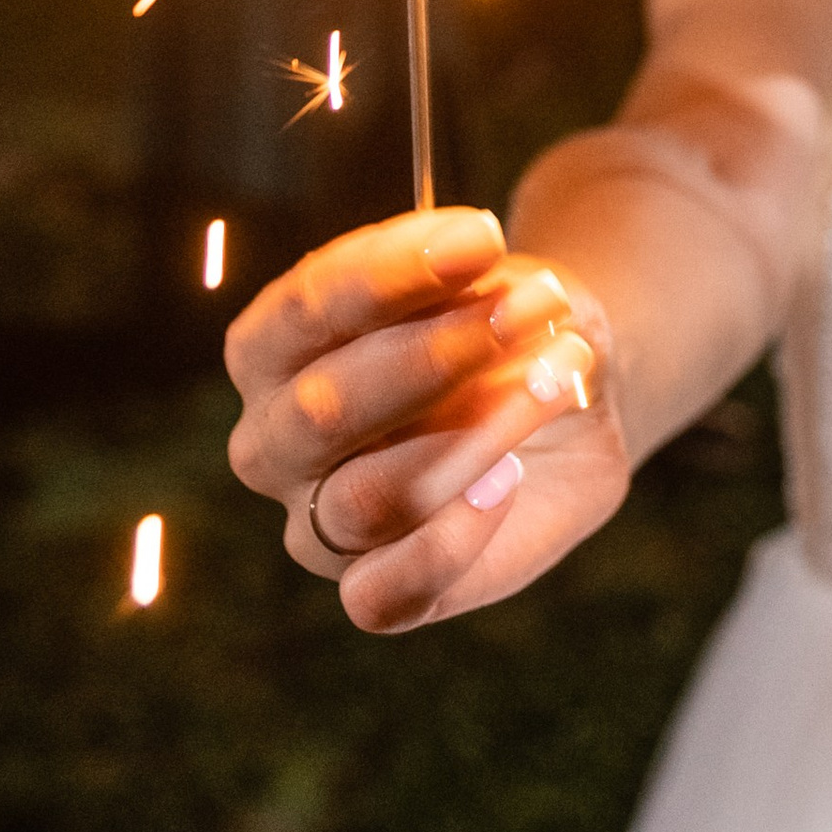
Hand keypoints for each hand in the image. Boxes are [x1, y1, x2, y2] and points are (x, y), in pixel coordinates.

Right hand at [225, 207, 629, 632]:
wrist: (560, 389)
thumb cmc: (507, 324)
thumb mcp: (508, 284)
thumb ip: (492, 293)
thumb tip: (507, 303)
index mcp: (271, 348)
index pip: (304, 308)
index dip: (389, 271)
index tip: (483, 234)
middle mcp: (274, 440)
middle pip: (324, 409)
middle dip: (436, 357)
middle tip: (532, 312)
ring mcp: (316, 521)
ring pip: (371, 496)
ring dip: (475, 437)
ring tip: (553, 382)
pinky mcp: (372, 588)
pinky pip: (378, 597)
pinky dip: (445, 547)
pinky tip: (510, 482)